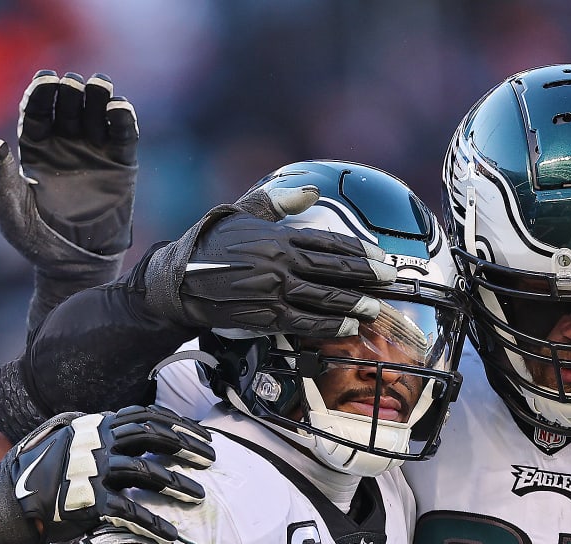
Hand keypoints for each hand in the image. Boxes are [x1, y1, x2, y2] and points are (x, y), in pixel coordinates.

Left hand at [0, 70, 137, 268]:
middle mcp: (64, 144)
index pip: (36, 111)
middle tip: (73, 85)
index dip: (40, 93)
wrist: (75, 267)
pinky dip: (122, 118)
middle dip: (70, 90)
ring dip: (98, 95)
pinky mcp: (120, 164)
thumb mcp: (11, 215)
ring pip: (96, 113)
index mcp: (34, 149)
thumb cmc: (36, 242)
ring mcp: (94, 152)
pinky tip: (117, 108)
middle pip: (67, 105)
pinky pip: (123, 135)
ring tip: (100, 86)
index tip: (45, 81)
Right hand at [6, 405, 215, 543]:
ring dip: (178, 483)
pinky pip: (129, 510)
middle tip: (211, 459)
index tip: (201, 436)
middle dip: (187, 445)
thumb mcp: (59, 437)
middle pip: (152, 436)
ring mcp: (91, 470)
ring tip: (200, 496)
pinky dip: (154, 523)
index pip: (144, 416)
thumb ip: (88, 428)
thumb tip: (115, 422)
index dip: (177, 424)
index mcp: (92, 426)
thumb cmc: (32, 473)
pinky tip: (172, 534)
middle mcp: (94, 442)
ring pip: (147, 471)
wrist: (3, 502)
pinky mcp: (87, 501)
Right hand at [141, 188, 397, 338]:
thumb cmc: (211, 243)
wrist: (180, 280)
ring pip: (323, 298)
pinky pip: (303, 322)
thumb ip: (277, 201)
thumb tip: (310, 190)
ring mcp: (273, 291)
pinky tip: (347, 327)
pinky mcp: (264, 315)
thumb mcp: (242, 212)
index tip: (381, 257)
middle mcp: (279, 263)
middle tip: (390, 281)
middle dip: (366, 277)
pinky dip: (328, 325)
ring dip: (352, 304)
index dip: (359, 252)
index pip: (328, 243)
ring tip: (375, 308)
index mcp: (278, 237)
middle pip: (333, 271)